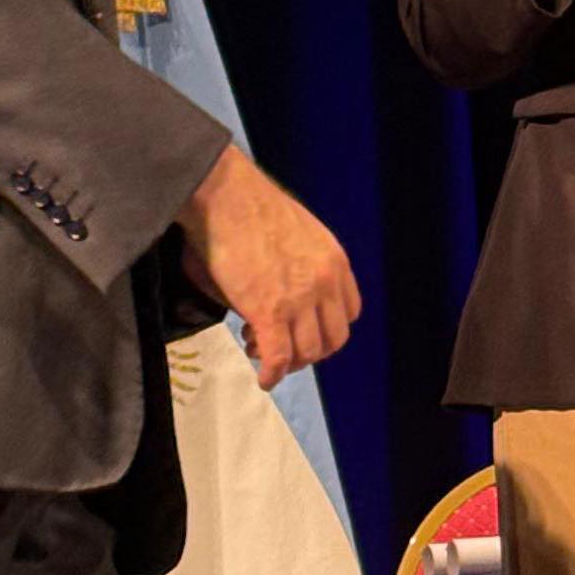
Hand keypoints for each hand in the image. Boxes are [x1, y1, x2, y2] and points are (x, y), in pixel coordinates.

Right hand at [177, 146, 361, 387]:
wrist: (226, 196)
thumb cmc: (250, 207)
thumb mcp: (298, 233)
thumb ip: (302, 265)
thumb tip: (285, 291)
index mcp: (335, 261)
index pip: (348, 312)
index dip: (327, 328)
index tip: (304, 329)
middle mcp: (326, 283)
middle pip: (333, 339)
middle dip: (309, 351)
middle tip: (282, 347)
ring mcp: (300, 300)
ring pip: (307, 352)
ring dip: (286, 361)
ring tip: (259, 349)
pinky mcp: (269, 312)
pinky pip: (277, 357)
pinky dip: (271, 374)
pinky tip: (263, 378)